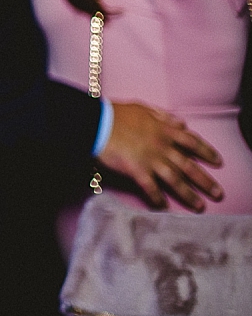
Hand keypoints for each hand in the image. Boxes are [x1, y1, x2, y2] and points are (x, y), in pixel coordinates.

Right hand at [97, 101, 222, 210]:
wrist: (97, 123)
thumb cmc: (117, 114)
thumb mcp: (143, 108)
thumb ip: (163, 116)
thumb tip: (181, 123)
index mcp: (165, 130)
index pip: (192, 142)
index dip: (207, 152)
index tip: (218, 162)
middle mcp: (162, 147)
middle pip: (189, 166)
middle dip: (206, 181)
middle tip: (218, 194)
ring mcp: (151, 160)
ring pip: (175, 180)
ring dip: (189, 195)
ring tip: (200, 206)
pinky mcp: (137, 170)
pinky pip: (151, 188)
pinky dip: (158, 198)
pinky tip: (163, 207)